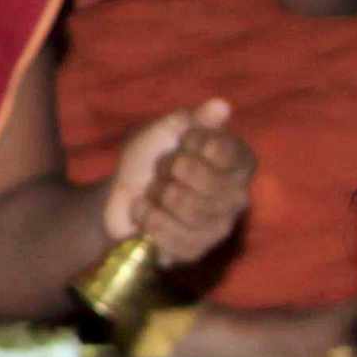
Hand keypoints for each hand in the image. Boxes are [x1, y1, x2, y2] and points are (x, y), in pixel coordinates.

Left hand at [100, 100, 250, 271]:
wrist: (118, 197)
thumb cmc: (148, 159)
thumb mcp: (163, 131)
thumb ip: (191, 119)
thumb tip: (221, 106)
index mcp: (238, 163)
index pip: (224, 151)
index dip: (194, 144)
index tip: (182, 142)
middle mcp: (238, 197)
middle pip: (204, 180)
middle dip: (169, 170)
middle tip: (162, 170)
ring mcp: (219, 227)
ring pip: (185, 206)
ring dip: (156, 194)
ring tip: (154, 192)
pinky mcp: (196, 250)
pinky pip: (170, 232)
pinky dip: (148, 218)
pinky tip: (146, 213)